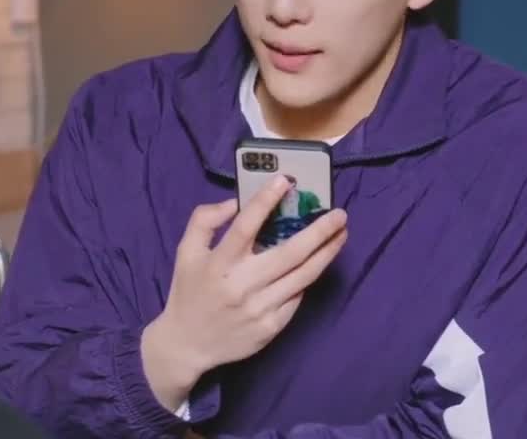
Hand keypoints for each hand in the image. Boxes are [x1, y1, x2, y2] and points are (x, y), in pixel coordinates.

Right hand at [141, 176, 347, 410]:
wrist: (186, 345)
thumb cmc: (189, 292)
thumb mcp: (186, 253)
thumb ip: (204, 221)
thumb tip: (235, 202)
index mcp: (218, 263)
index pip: (245, 227)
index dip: (264, 201)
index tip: (285, 181)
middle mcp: (241, 285)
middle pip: (289, 253)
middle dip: (319, 232)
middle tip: (340, 214)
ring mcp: (259, 309)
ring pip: (303, 277)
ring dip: (326, 253)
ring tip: (341, 235)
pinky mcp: (271, 327)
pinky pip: (296, 297)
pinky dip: (308, 278)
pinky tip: (318, 263)